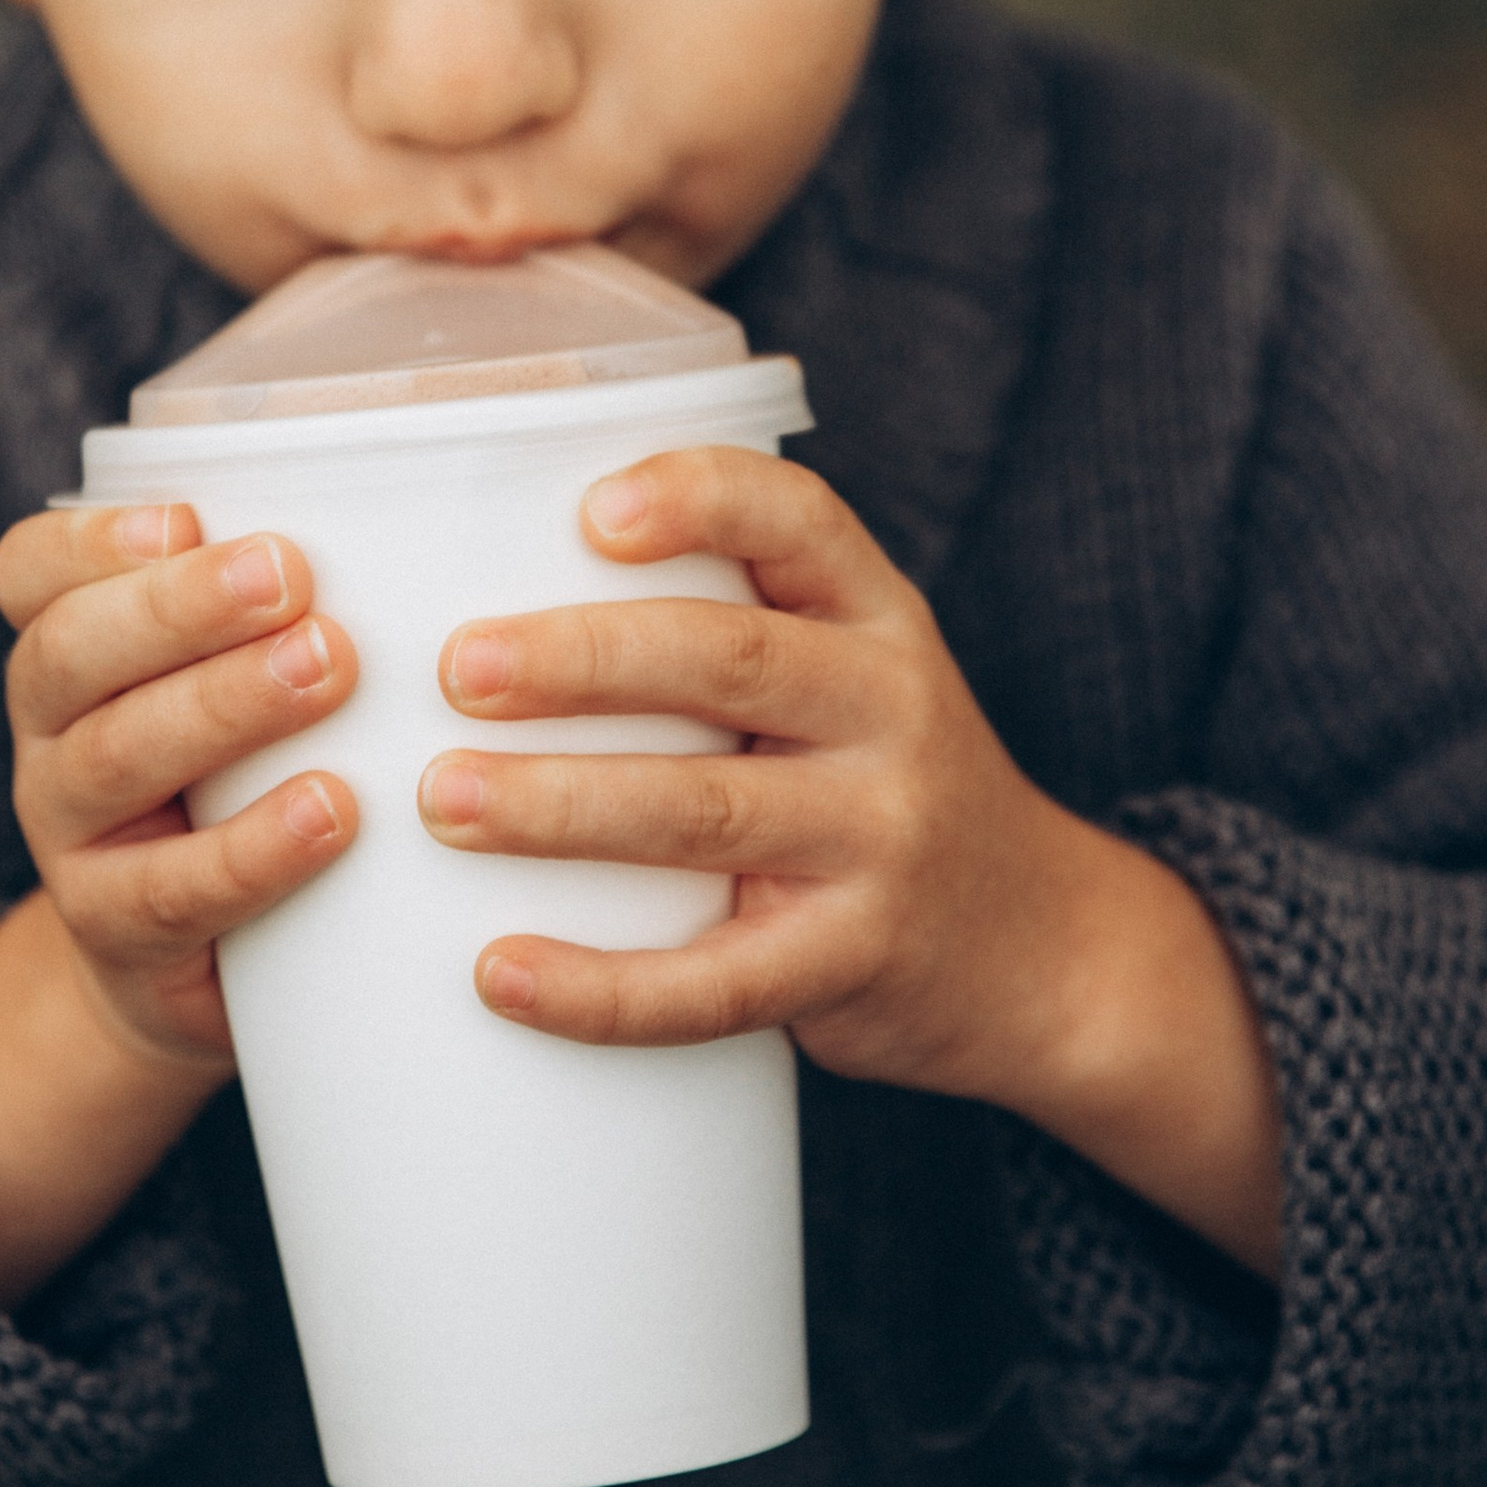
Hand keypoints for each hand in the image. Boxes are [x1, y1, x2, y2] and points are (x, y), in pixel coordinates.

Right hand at [0, 500, 357, 1308]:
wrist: (198, 967)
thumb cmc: (241, 777)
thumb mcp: (236, 678)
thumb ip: (282, 600)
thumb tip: (418, 486)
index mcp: (68, 648)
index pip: (29, 570)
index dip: (92, 539)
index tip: (188, 516)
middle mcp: (50, 733)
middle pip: (70, 653)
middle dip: (180, 607)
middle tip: (290, 575)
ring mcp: (69, 837)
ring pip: (114, 758)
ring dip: (224, 704)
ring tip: (328, 668)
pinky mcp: (117, 934)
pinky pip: (171, 889)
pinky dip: (252, 846)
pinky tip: (331, 808)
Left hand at [416, 448, 1281, 1277]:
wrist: (1042, 947)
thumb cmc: (883, 780)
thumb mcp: (855, 672)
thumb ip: (732, 622)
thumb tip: (483, 570)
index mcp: (876, 616)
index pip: (799, 520)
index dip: (698, 499)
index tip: (588, 510)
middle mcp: (892, 710)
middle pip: (731, 660)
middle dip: (582, 659)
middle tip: (459, 668)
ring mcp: (881, 840)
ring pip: (705, 813)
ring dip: (559, 807)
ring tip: (443, 801)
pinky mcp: (853, 962)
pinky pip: (716, 982)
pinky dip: (600, 987)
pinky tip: (500, 971)